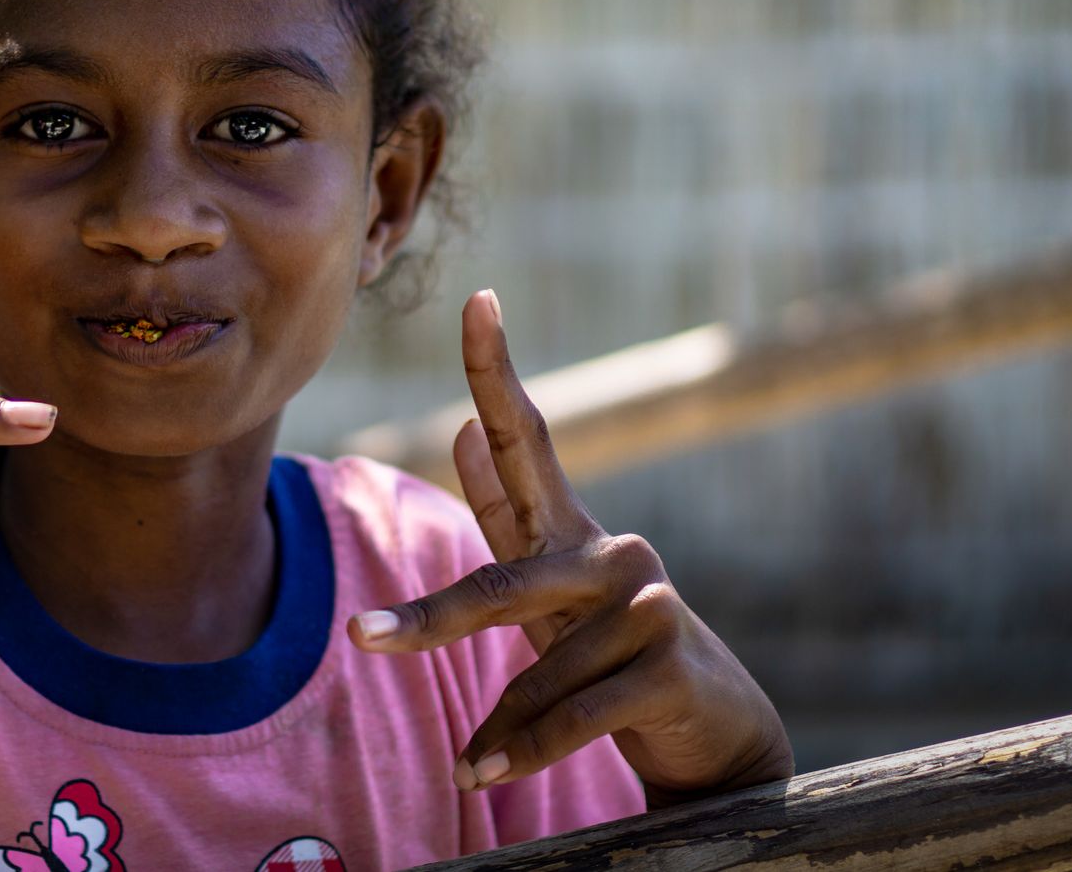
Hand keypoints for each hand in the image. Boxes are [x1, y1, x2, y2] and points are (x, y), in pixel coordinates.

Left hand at [347, 290, 791, 804]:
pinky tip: (486, 772)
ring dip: (498, 732)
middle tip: (359, 637)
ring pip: (531, 674)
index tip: (477, 299)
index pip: (528, 436)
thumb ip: (507, 518)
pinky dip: (521, 752)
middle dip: (424, 621)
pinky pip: (569, 714)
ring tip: (477, 764)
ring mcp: (644, 603)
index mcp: (569, 529)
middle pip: (497, 585)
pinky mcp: (666, 660)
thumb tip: (462, 431)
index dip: (496, 368)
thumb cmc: (608, 660)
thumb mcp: (548, 595)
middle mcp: (609, 552)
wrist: (712, 735)